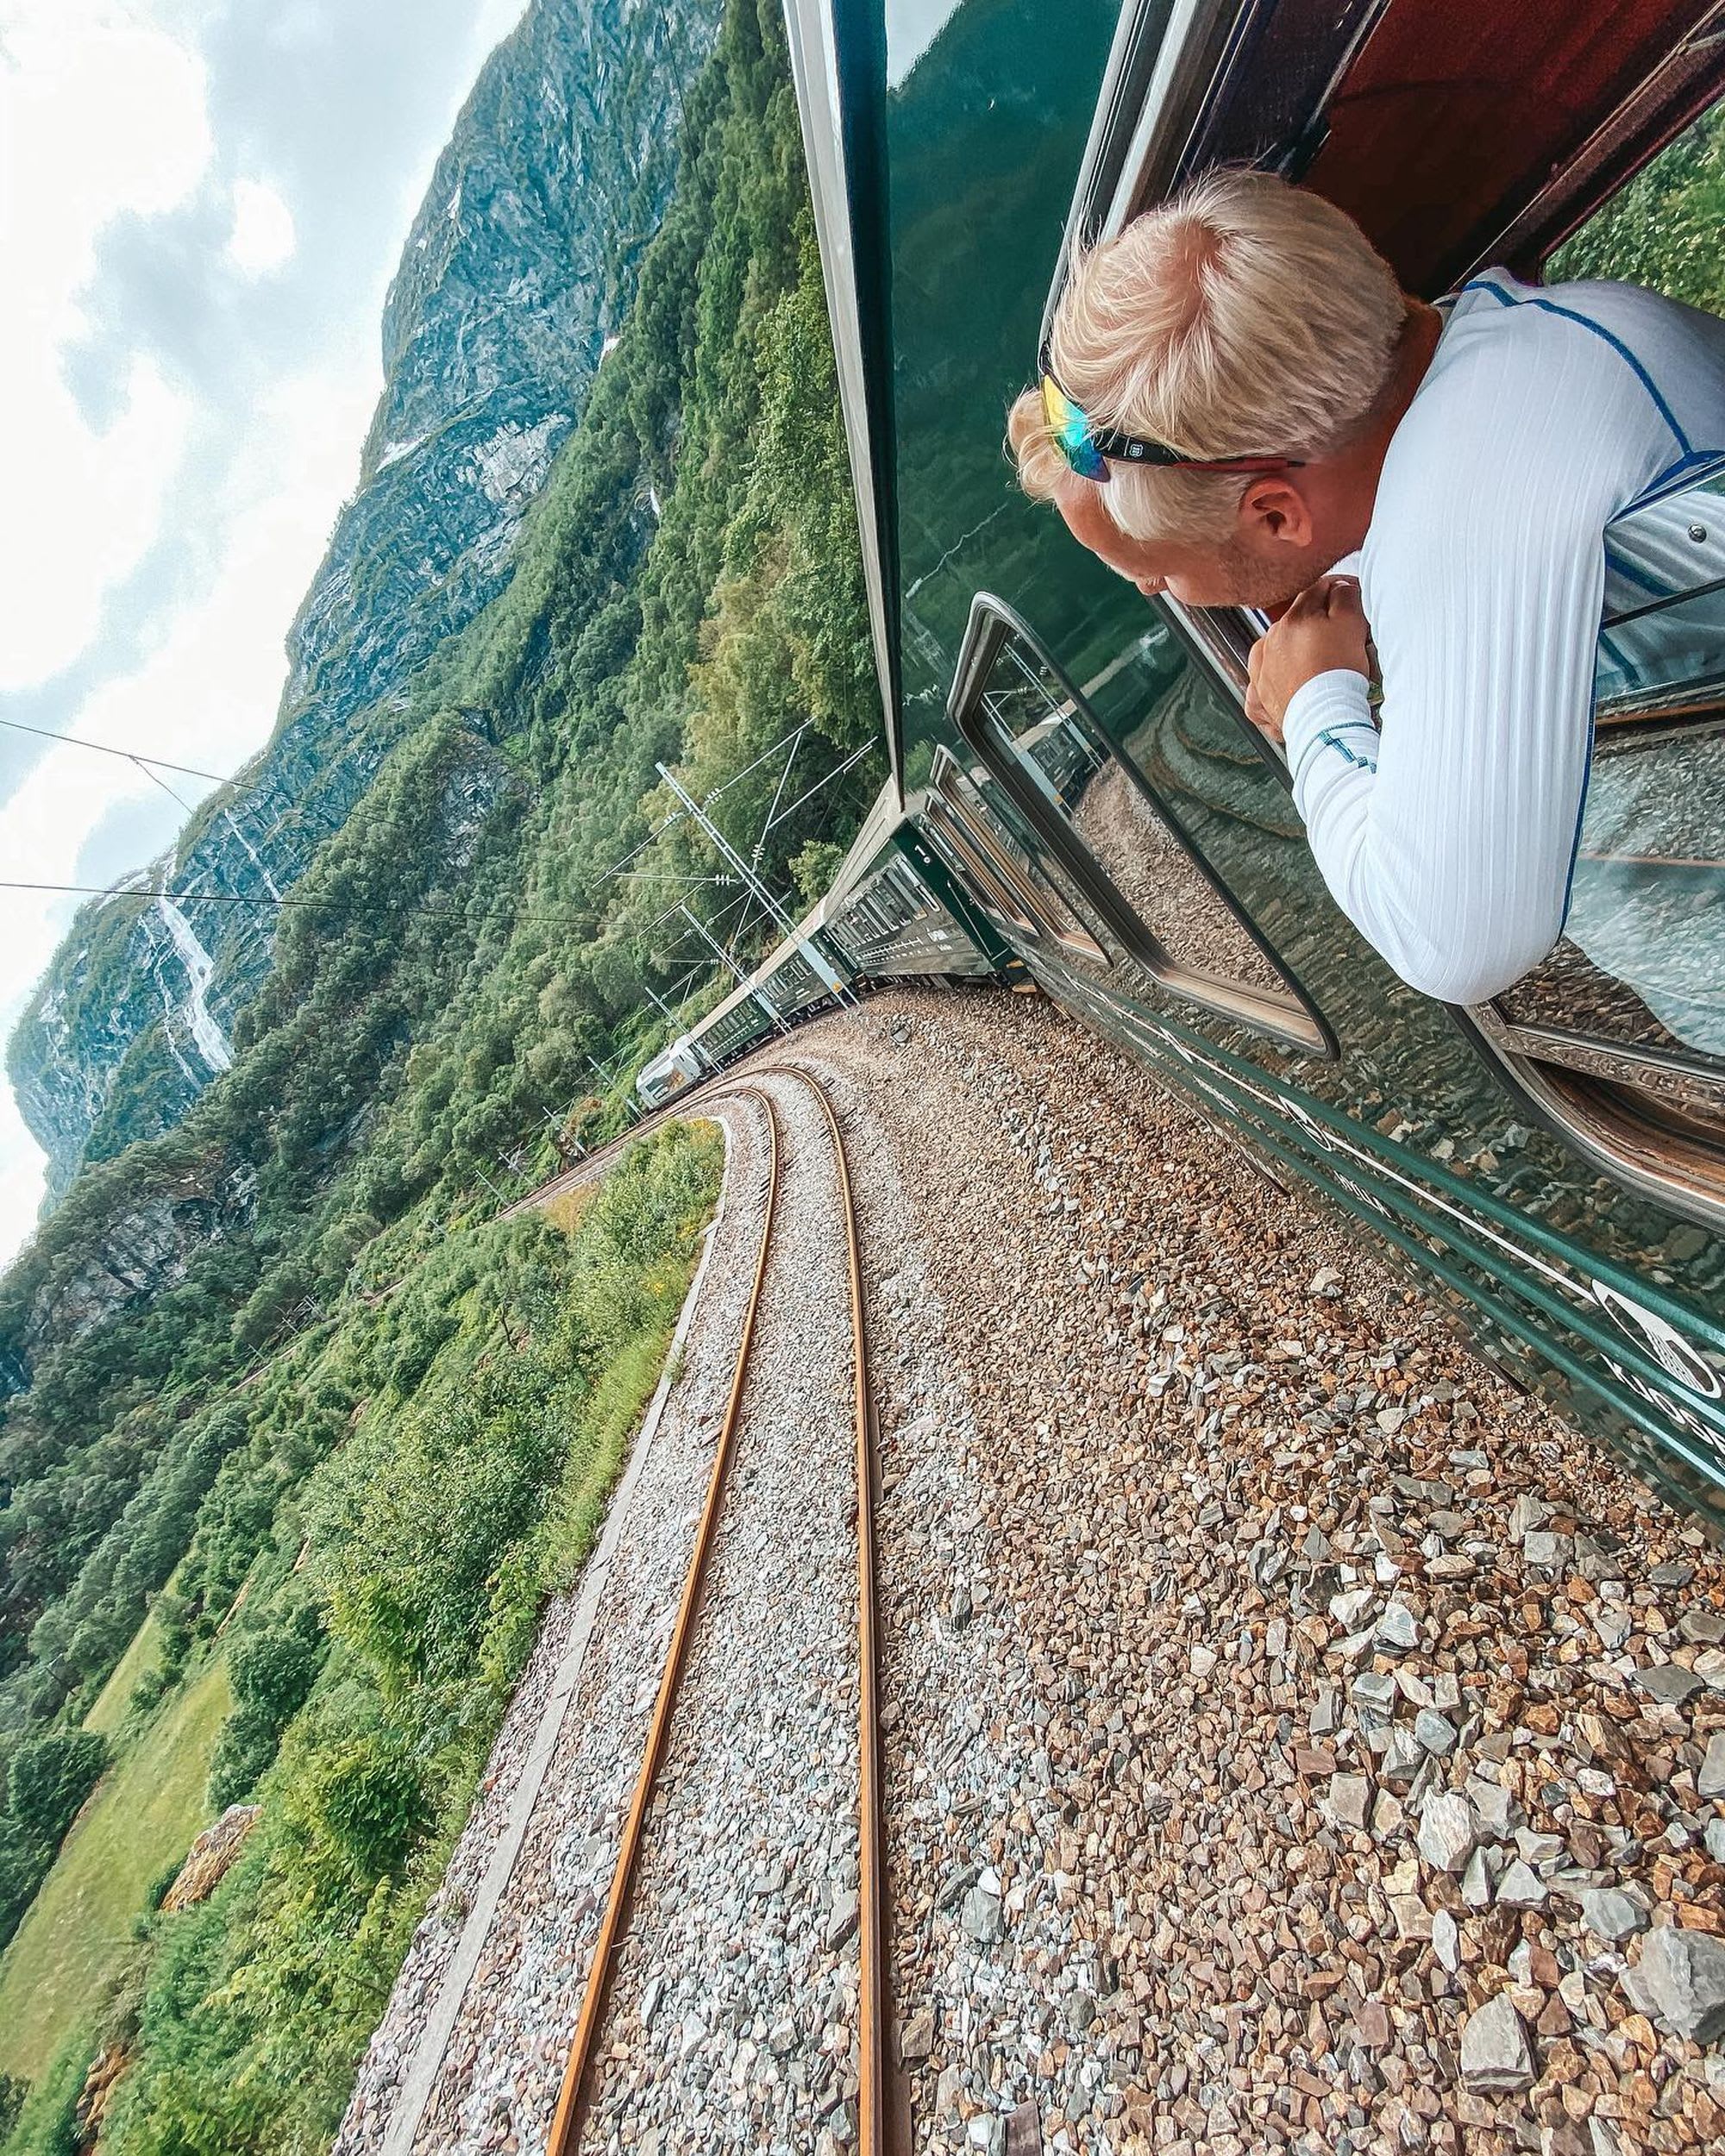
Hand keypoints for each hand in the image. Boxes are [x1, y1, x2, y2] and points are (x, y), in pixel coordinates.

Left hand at [1245, 576, 1370, 743]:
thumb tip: (1339, 586)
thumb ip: (1345, 597)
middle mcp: (1269, 644)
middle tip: (1344, 640)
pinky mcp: (1258, 701)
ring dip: (1294, 654)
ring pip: (1276, 653)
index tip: (1353, 600)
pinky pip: (1263, 687)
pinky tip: (1293, 689)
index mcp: (1291, 620)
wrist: (1324, 720)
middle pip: (1297, 623)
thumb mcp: (1351, 624)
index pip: (1317, 592)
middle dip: (1319, 626)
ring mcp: (1259, 674)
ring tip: (1319, 667)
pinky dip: (1276, 686)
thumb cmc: (1339, 675)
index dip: (1340, 592)